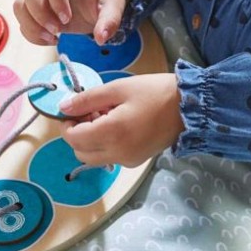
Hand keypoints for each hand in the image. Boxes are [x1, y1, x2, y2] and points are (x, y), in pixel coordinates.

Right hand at [13, 0, 126, 45]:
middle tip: (57, 31)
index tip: (67, 20)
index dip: (57, 0)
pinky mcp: (34, 9)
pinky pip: (22, 20)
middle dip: (40, 14)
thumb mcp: (114, 5)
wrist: (95, 2)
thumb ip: (110, 20)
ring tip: (52, 38)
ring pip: (19, 5)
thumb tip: (101, 38)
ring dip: (31, 25)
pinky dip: (31, 34)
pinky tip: (50, 40)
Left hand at [58, 73, 183, 167]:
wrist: (188, 106)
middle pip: (80, 152)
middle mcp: (118, 154)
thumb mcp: (118, 88)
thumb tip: (63, 107)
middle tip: (90, 110)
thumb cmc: (153, 92)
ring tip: (105, 115)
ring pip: (94, 157)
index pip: (73, 138)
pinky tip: (118, 124)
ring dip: (91, 139)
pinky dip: (105, 144)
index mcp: (112, 134)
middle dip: (77, 132)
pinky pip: (110, 157)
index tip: (73, 108)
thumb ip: (87, 99)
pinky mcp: (136, 162)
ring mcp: (128, 161)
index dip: (67, 124)